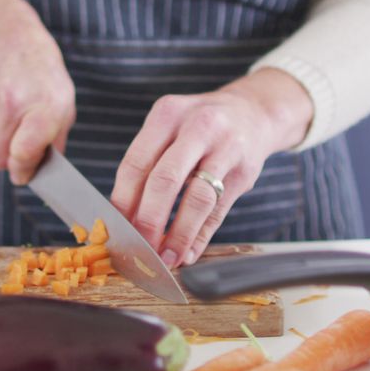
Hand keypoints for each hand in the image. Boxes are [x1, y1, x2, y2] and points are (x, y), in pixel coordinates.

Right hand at [0, 0, 75, 184]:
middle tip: (15, 147)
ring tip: (6, 116)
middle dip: (6, 160)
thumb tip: (40, 174)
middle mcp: (13, 102)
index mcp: (44, 106)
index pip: (23, 154)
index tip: (23, 173)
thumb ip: (55, 140)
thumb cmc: (41, 74)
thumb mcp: (63, 101)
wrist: (6, 34)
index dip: (22, 171)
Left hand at [110, 69, 313, 267]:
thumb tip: (124, 217)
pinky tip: (189, 252)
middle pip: (164, 180)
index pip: (136, 163)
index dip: (123, 201)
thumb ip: (148, 165)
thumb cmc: (199, 127)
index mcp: (168, 114)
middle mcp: (198, 127)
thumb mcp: (171, 128)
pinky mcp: (245, 172)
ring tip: (166, 258)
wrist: (253, 112)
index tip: (116, 229)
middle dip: (148, 221)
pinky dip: (201, 236)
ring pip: (196, 199)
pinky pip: (218, 210)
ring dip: (178, 235)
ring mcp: (226, 148)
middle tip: (139, 248)